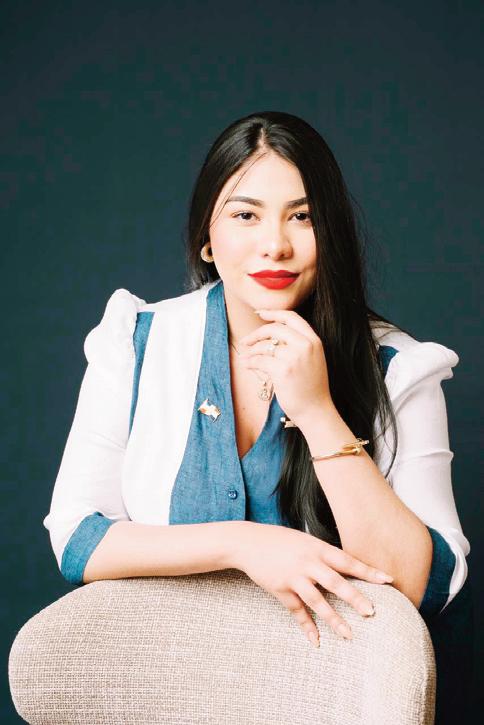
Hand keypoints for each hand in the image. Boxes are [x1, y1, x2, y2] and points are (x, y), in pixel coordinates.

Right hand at [231, 522, 392, 645]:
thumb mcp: (304, 541)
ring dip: (334, 619)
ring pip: (317, 601)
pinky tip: (316, 640)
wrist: (248, 542)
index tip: (388, 580)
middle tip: (372, 613)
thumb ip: (323, 553)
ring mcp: (293, 576)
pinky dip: (307, 627)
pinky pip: (297, 611)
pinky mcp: (280, 589)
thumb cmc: (280, 540)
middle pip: (336, 582)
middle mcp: (307, 562)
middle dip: (355, 598)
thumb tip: (346, 565)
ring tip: (349, 635)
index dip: (368, 571)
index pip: (348, 560)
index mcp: (317, 548)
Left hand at [238, 309, 331, 424]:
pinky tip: (247, 365)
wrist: (316, 410)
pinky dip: (250, 362)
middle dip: (257, 334)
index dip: (273, 313)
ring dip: (251, 351)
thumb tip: (271, 335)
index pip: (292, 317)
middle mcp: (305, 345)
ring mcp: (294, 358)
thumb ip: (297, 344)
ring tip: (246, 357)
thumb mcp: (312, 359)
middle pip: (275, 328)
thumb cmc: (311, 387)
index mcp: (314, 340)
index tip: (260, 313)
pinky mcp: (283, 371)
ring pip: (265, 346)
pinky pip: (260, 360)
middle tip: (246, 341)